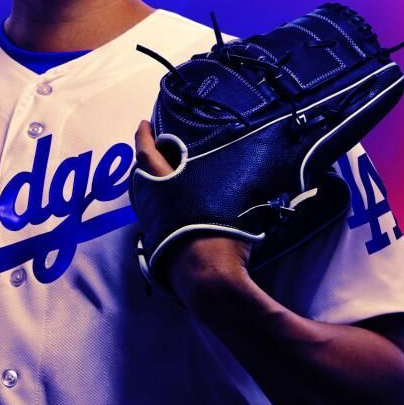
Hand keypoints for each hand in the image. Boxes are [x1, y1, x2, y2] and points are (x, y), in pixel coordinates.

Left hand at [134, 120, 252, 302]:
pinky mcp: (156, 243)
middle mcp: (153, 203)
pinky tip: (172, 205)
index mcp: (168, 186)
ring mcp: (152, 225)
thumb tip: (264, 170)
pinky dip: (158, 203)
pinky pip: (152, 214)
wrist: (207, 281)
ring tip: (164, 171)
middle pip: (139, 174)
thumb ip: (245, 184)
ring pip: (144, 196)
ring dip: (150, 180)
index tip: (142, 123)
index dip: (143, 136)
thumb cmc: (222, 237)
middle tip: (153, 144)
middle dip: (144, 157)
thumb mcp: (239, 202)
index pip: (147, 154)